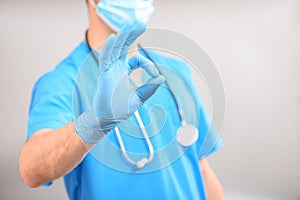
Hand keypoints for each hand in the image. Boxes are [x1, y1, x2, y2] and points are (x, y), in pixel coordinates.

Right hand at [75, 23, 164, 143]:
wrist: (107, 119)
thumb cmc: (121, 109)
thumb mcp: (139, 97)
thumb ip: (149, 88)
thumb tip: (162, 78)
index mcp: (124, 71)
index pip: (136, 59)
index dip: (148, 63)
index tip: (155, 74)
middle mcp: (116, 67)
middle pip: (124, 45)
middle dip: (131, 33)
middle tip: (140, 21)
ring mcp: (109, 70)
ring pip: (116, 48)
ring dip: (124, 35)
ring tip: (132, 22)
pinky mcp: (104, 76)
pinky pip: (105, 60)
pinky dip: (107, 49)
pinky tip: (112, 39)